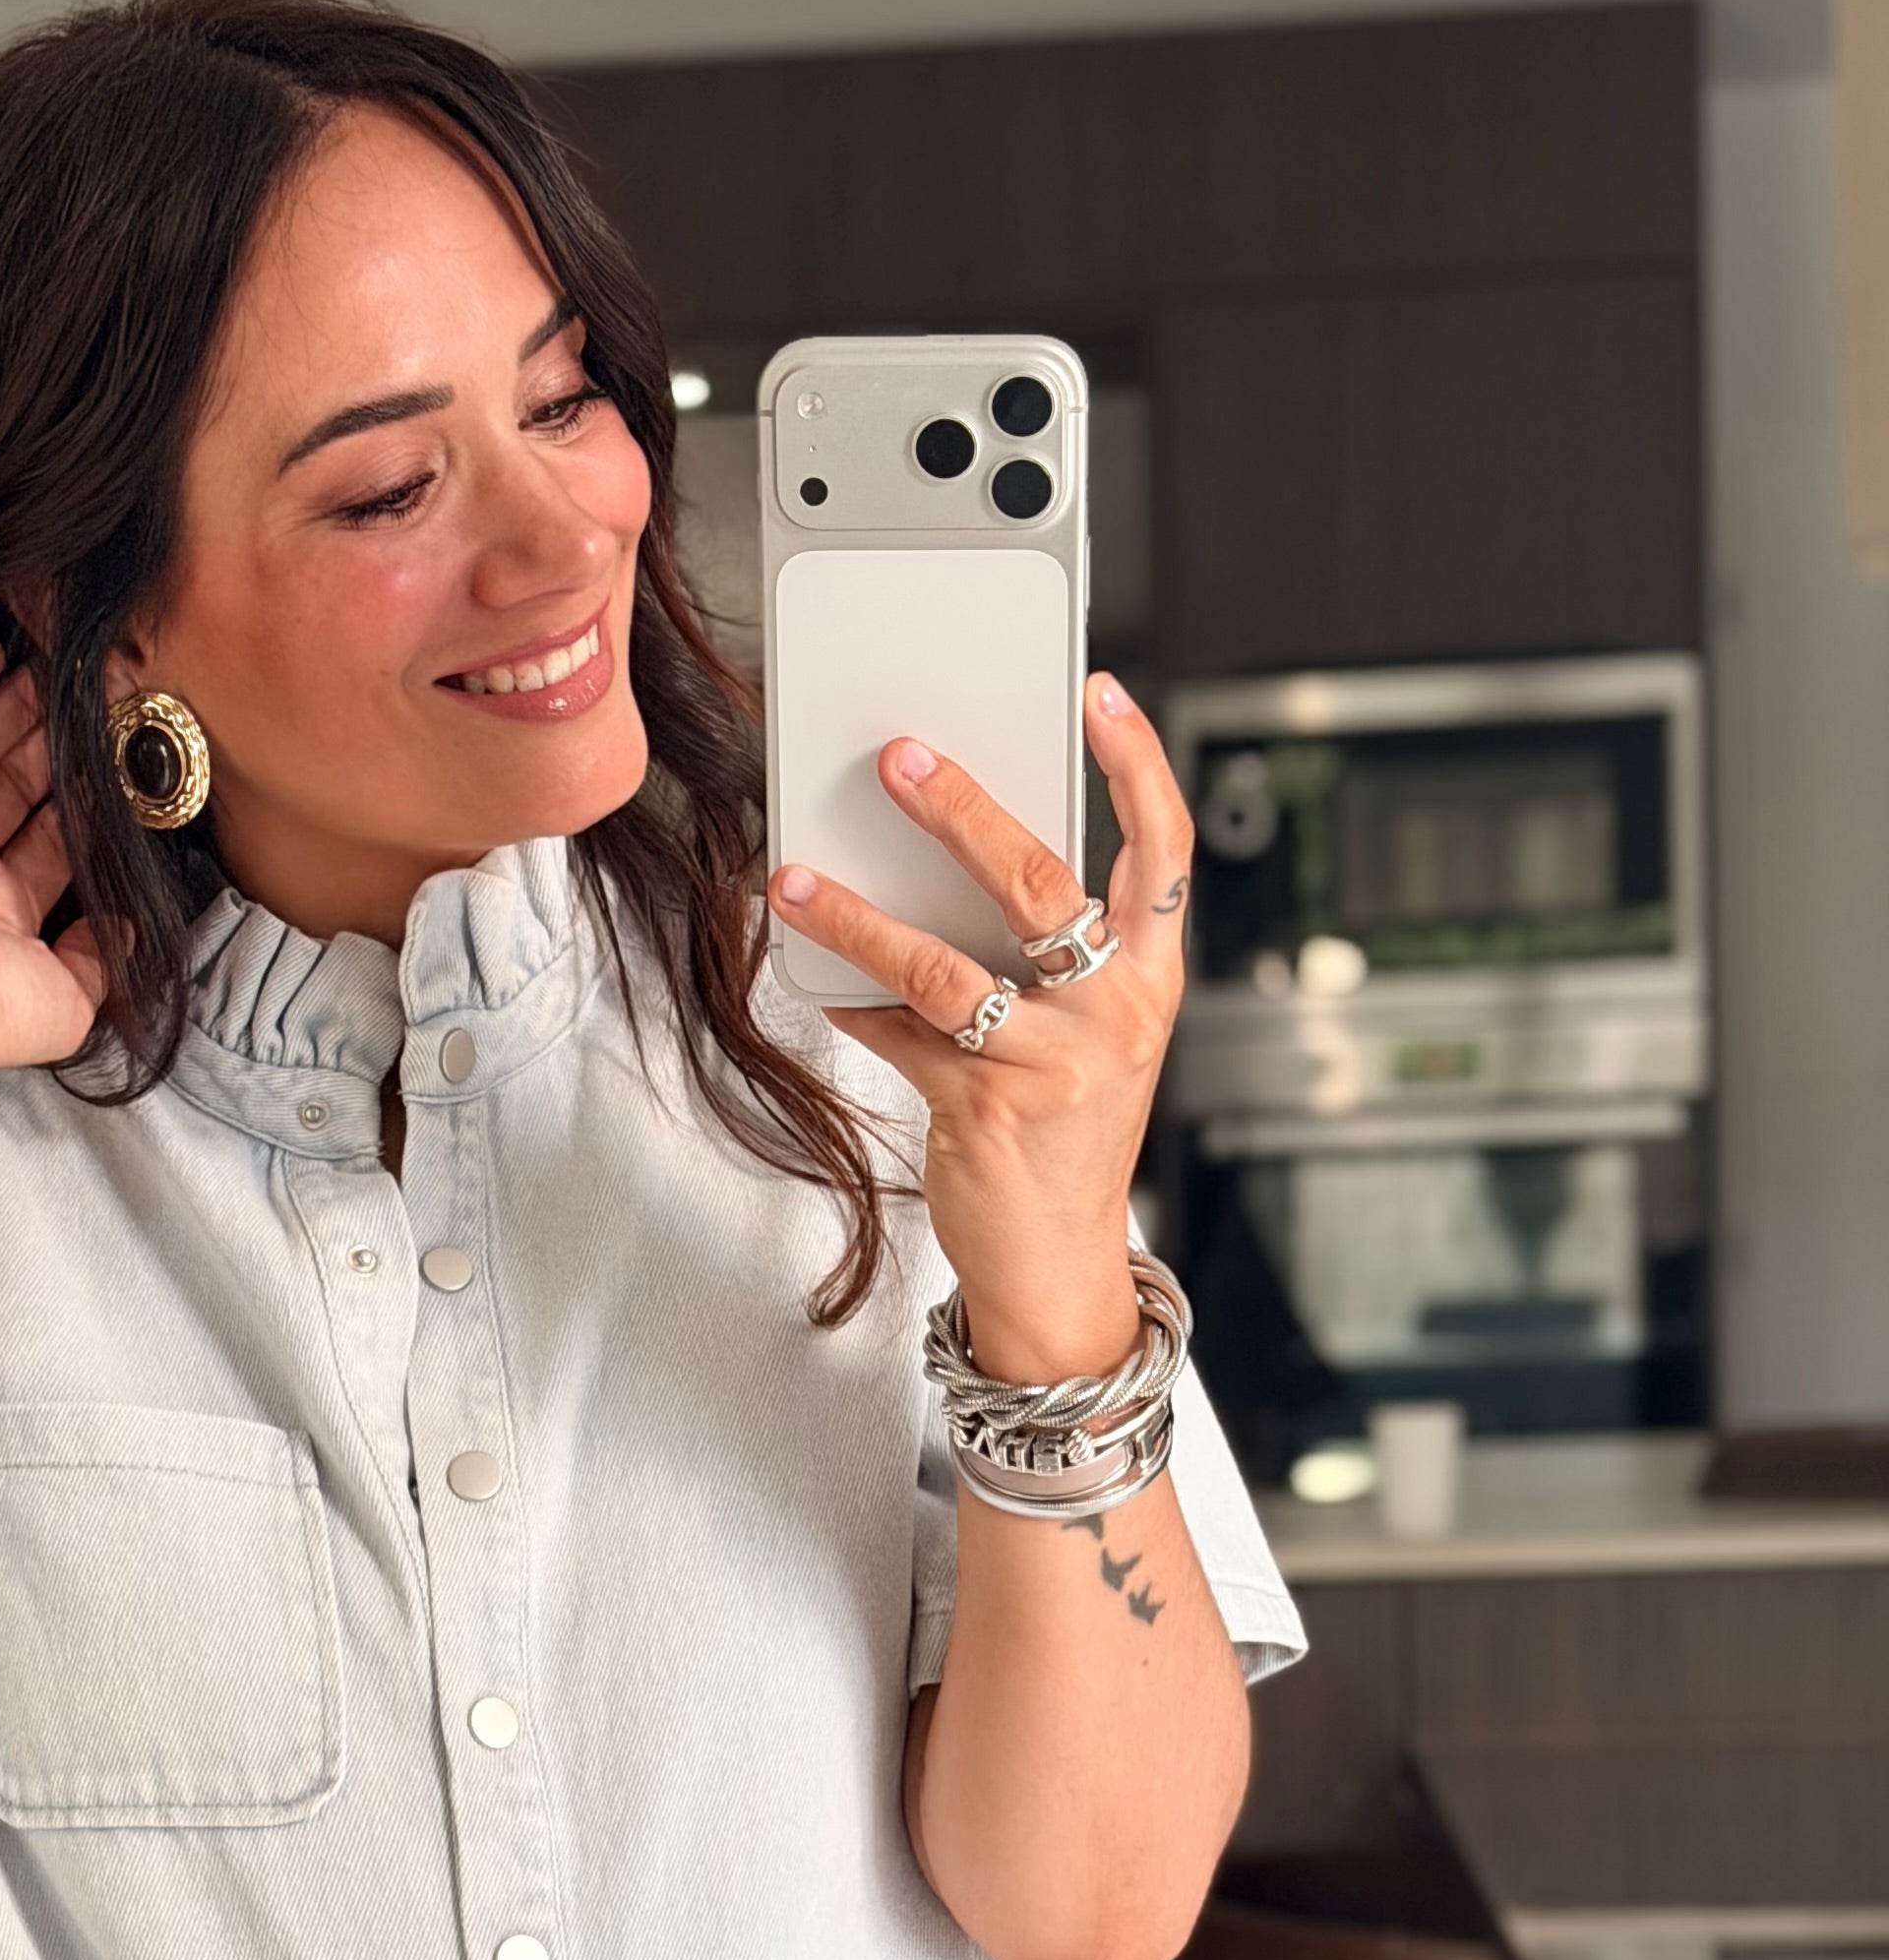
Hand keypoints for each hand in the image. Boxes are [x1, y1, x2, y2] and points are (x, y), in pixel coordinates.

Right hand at [0, 632, 106, 1093]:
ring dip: (8, 705)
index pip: (49, 844)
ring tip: (47, 660)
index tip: (116, 762)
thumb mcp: (72, 1000)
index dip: (83, 803)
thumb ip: (103, 959)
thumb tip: (126, 922)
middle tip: (83, 694)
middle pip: (13, 787)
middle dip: (46, 741)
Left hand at [768, 671, 1193, 1380]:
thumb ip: (1043, 960)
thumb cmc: (1063, 1135)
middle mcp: (1114, 1011)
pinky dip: (852, 1004)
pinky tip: (814, 977)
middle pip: (1039, 881)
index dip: (1137, 764)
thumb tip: (940, 867)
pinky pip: (900, 1037)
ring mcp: (1053, 1062)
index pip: (1163, 851)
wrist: (1059, 1265)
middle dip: (963, 808)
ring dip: (859, 916)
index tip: (1097, 693)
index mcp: (1151, 978)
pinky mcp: (984, 1109)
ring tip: (796, 878)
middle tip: (899, 756)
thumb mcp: (1083, 1037)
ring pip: (944, 964)